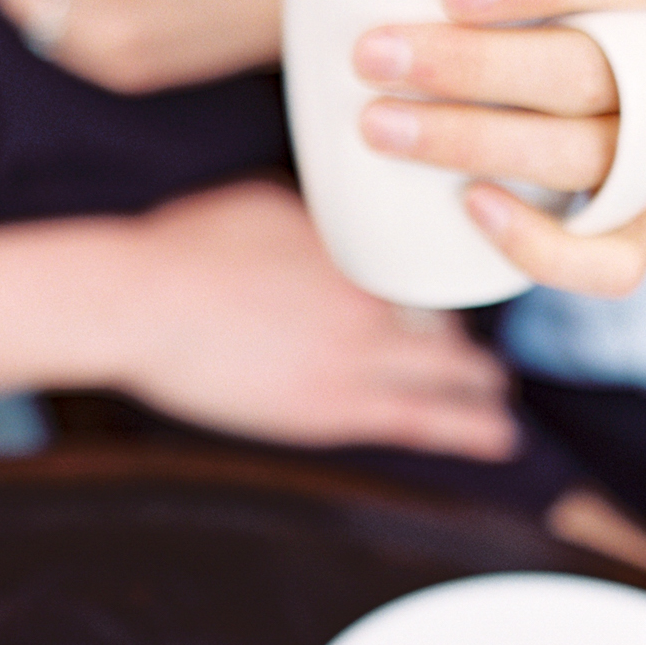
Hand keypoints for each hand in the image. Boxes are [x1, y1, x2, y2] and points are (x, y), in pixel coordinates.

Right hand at [108, 181, 517, 456]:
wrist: (144, 303)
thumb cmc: (182, 252)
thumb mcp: (262, 206)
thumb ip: (312, 225)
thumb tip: (331, 232)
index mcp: (354, 249)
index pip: (422, 276)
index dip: (437, 298)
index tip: (443, 313)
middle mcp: (371, 298)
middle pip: (442, 327)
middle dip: (470, 353)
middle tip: (493, 368)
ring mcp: (358, 355)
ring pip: (446, 377)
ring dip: (482, 393)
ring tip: (501, 412)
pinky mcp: (333, 409)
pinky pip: (420, 421)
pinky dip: (467, 429)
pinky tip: (498, 437)